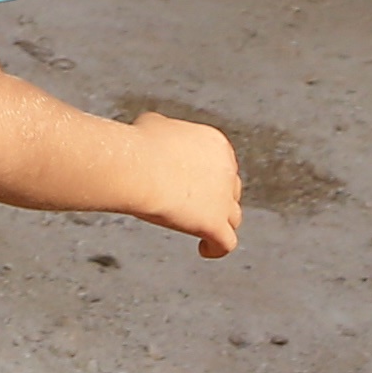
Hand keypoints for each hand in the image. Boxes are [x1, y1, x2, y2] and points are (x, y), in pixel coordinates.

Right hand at [129, 113, 243, 258]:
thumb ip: (167, 133)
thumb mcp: (155, 124)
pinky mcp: (215, 224)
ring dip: (220, 222)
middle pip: (231, 189)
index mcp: (216, 144)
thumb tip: (157, 137)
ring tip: (203, 230)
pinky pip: (226, 243)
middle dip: (216, 197)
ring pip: (233, 217)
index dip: (207, 174)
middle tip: (195, 205)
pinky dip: (217, 247)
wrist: (138, 166)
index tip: (190, 181)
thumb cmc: (140, 144)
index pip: (221, 163)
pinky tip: (204, 248)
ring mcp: (223, 199)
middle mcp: (227, 171)